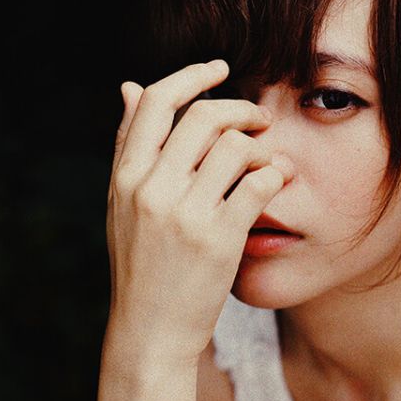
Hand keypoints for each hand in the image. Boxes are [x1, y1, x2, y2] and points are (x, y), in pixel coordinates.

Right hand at [105, 60, 293, 364]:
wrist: (150, 331)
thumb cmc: (141, 264)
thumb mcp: (123, 203)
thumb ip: (130, 146)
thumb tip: (130, 87)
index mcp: (126, 176)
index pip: (157, 102)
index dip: (191, 76)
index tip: (219, 69)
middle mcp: (151, 189)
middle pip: (203, 116)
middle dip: (240, 109)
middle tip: (260, 119)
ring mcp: (185, 214)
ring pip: (236, 146)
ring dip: (262, 143)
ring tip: (270, 155)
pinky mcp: (219, 239)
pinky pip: (259, 183)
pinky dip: (275, 174)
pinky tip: (278, 180)